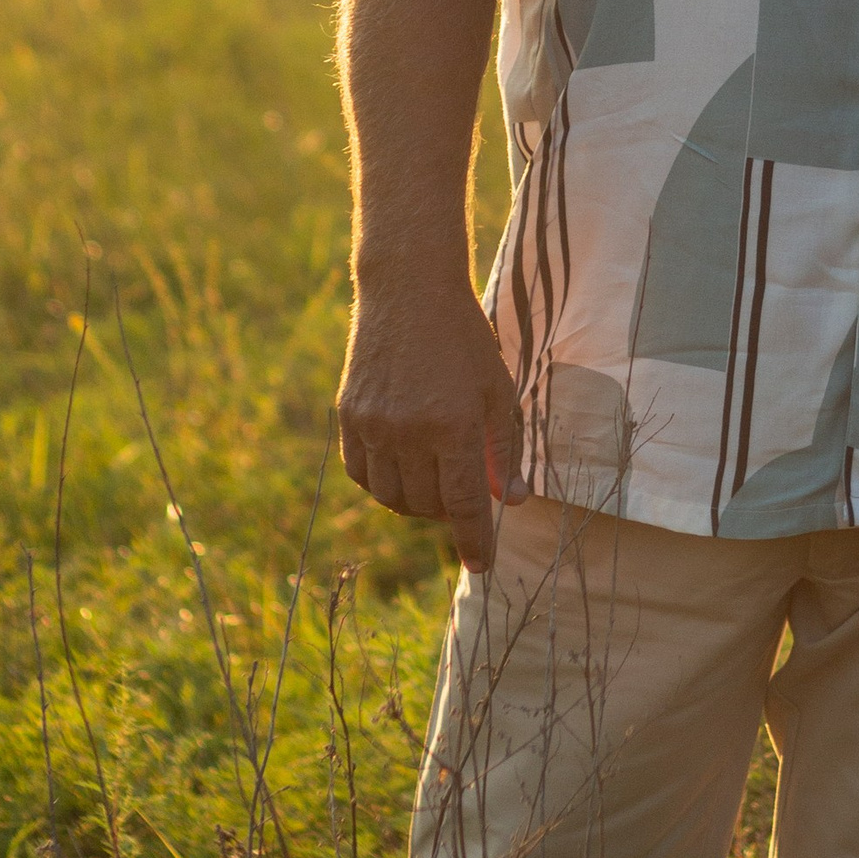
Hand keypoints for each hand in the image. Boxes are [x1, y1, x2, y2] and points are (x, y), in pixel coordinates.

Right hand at [336, 276, 523, 569]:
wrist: (408, 291)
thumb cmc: (465, 340)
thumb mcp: (498, 389)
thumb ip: (505, 449)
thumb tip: (510, 501)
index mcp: (454, 424)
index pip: (464, 504)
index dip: (474, 540)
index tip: (482, 566)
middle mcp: (409, 431)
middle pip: (427, 505)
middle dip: (449, 514)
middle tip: (464, 495)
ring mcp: (373, 425)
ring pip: (391, 497)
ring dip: (416, 503)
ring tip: (435, 481)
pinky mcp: (347, 417)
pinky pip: (361, 475)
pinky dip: (383, 484)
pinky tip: (402, 469)